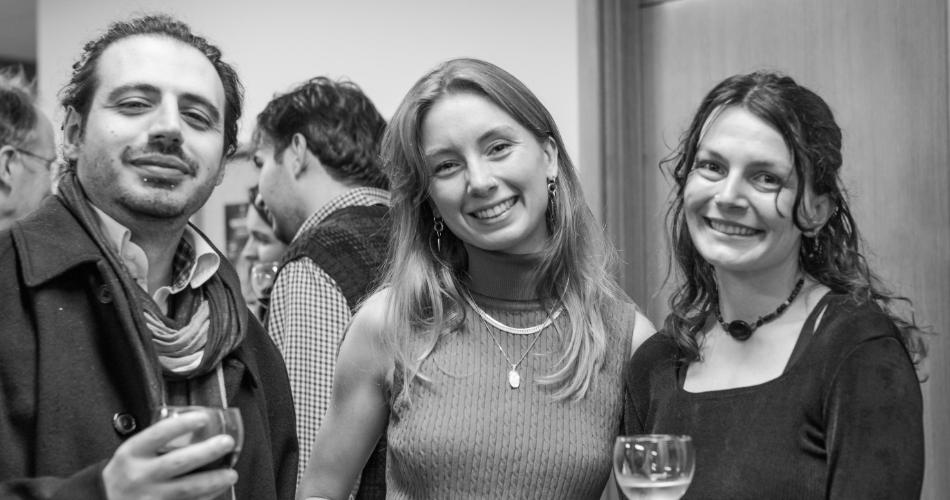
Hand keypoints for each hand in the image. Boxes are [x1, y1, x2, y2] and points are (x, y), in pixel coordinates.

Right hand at [103, 411, 237, 499]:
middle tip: (227, 442)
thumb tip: (199, 424)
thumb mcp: (133, 452)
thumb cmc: (126, 472)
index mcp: (132, 453)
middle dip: (206, 452)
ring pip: (186, 489)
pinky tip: (217, 492)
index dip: (181, 425)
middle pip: (177, 462)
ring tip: (231, 474)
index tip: (203, 417)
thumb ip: (158, 441)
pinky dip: (204, 499)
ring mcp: (148, 498)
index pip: (157, 434)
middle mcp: (139, 476)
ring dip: (212, 481)